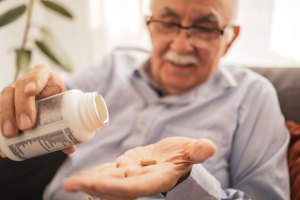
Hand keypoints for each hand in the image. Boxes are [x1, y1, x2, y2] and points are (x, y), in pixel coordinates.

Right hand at [0, 65, 74, 156]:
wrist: (49, 101)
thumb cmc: (58, 103)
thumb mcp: (64, 108)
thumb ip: (67, 126)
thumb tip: (70, 149)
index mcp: (45, 76)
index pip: (39, 73)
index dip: (34, 80)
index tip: (32, 92)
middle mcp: (27, 80)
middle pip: (20, 87)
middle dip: (21, 107)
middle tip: (25, 126)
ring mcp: (14, 90)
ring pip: (5, 97)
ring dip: (5, 115)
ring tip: (10, 134)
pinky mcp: (6, 101)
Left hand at [64, 137, 215, 199]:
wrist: (173, 156)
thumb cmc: (184, 154)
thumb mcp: (191, 150)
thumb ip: (197, 151)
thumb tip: (210, 148)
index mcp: (157, 178)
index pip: (137, 186)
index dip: (119, 187)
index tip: (100, 186)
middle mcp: (141, 180)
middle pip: (116, 187)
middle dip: (96, 187)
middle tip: (73, 186)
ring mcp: (131, 176)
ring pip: (108, 181)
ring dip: (90, 183)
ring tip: (70, 184)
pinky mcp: (124, 168)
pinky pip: (107, 173)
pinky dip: (94, 174)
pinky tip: (78, 178)